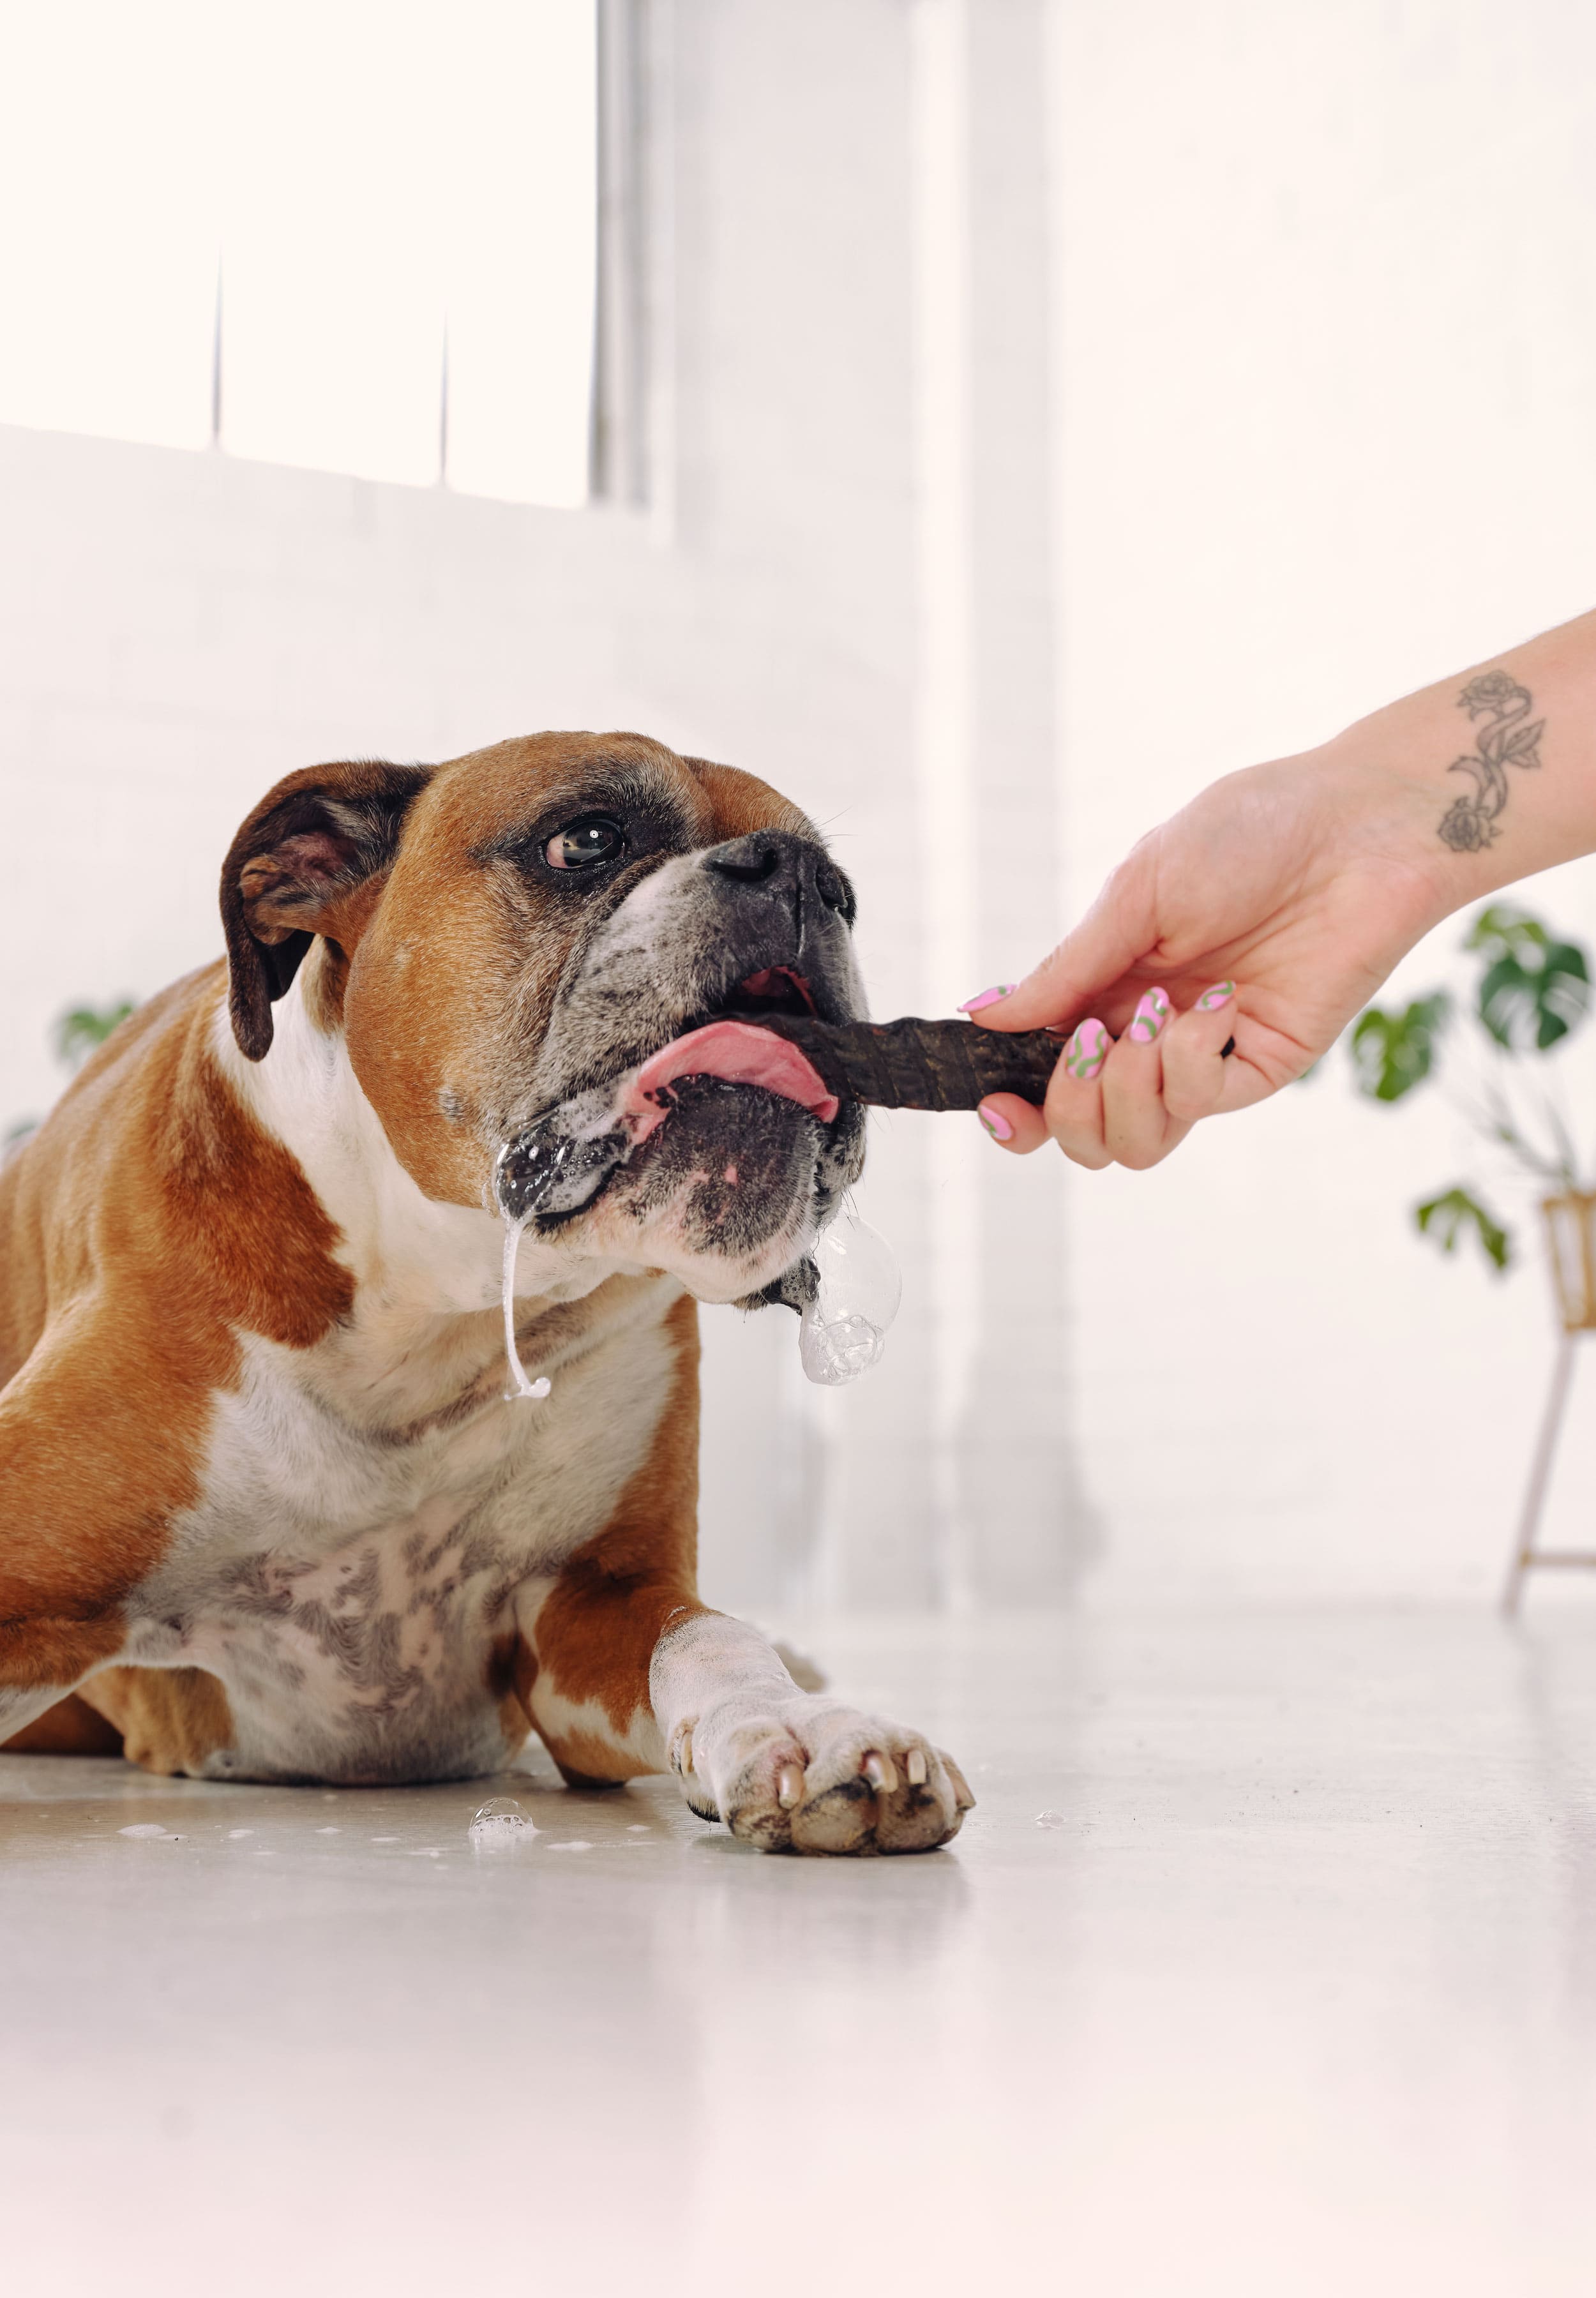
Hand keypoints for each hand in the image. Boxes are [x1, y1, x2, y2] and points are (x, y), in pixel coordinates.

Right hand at [967, 745, 1454, 1168]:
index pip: (1042, 1078)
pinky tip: (1218, 1000)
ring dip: (1126, 1090)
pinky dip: (1190, 1059)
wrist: (1356, 824)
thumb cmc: (1247, 834)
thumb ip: (1064, 969)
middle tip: (1089, 1042)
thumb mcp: (1135, 893)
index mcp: (1105, 991)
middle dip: (1067, 1106)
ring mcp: (1207, 1055)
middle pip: (1084, 1134)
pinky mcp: (1264, 1064)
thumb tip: (984, 1018)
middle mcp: (1149, 1035)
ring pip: (1138, 1144)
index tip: (992, 1102)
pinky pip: (1202, 1102)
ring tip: (1153, 1018)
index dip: (1012, 1108)